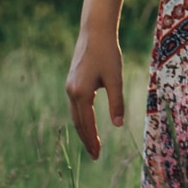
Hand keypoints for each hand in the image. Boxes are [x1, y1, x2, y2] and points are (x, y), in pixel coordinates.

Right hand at [64, 28, 124, 159]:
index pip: (87, 124)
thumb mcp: (115, 79)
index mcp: (81, 94)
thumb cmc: (108, 54)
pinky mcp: (72, 81)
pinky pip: (75, 105)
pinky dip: (81, 117)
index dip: (92, 141)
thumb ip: (117, 103)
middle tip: (95, 155)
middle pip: (78, 123)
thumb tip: (118, 125)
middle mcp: (71, 92)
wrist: (95, 32)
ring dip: (83, 130)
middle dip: (87, 139)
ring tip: (92, 143)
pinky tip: (87, 122)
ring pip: (75, 114)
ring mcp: (70, 86)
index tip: (97, 155)